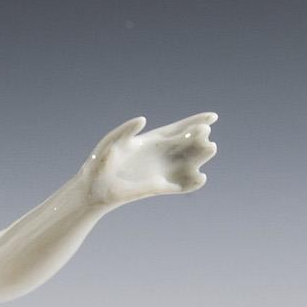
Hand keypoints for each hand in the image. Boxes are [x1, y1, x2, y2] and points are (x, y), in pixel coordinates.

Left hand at [81, 113, 217, 206]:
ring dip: (201, 157)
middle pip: (187, 144)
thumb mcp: (111, 142)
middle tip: (206, 134)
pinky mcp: (159, 188)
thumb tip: (143, 120)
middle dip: (200, 138)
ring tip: (210, 148)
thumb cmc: (98, 164)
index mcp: (151, 141)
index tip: (213, 117)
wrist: (94, 190)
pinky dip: (191, 183)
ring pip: (188, 163)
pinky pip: (180, 186)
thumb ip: (126, 130)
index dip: (195, 121)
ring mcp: (162, 171)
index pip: (178, 128)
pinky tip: (201, 179)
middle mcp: (161, 155)